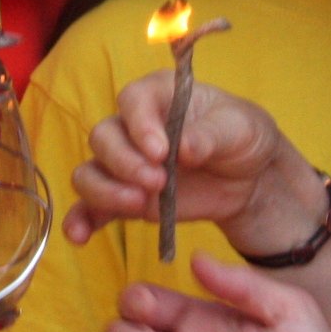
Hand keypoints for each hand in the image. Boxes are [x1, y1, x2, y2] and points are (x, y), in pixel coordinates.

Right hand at [62, 74, 322, 259]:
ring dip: (105, 190)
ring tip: (137, 205)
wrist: (249, 177)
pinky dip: (81, 220)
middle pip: (103, 137)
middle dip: (124, 163)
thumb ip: (211, 135)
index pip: (132, 101)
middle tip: (157, 182)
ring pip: (90, 172)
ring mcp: (123, 164)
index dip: (139, 125)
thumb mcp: (239, 128)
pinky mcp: (124, 198)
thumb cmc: (241, 136)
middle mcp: (131, 126)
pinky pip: (91, 207)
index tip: (161, 152)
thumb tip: (185, 148)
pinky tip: (81, 236)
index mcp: (158, 95)